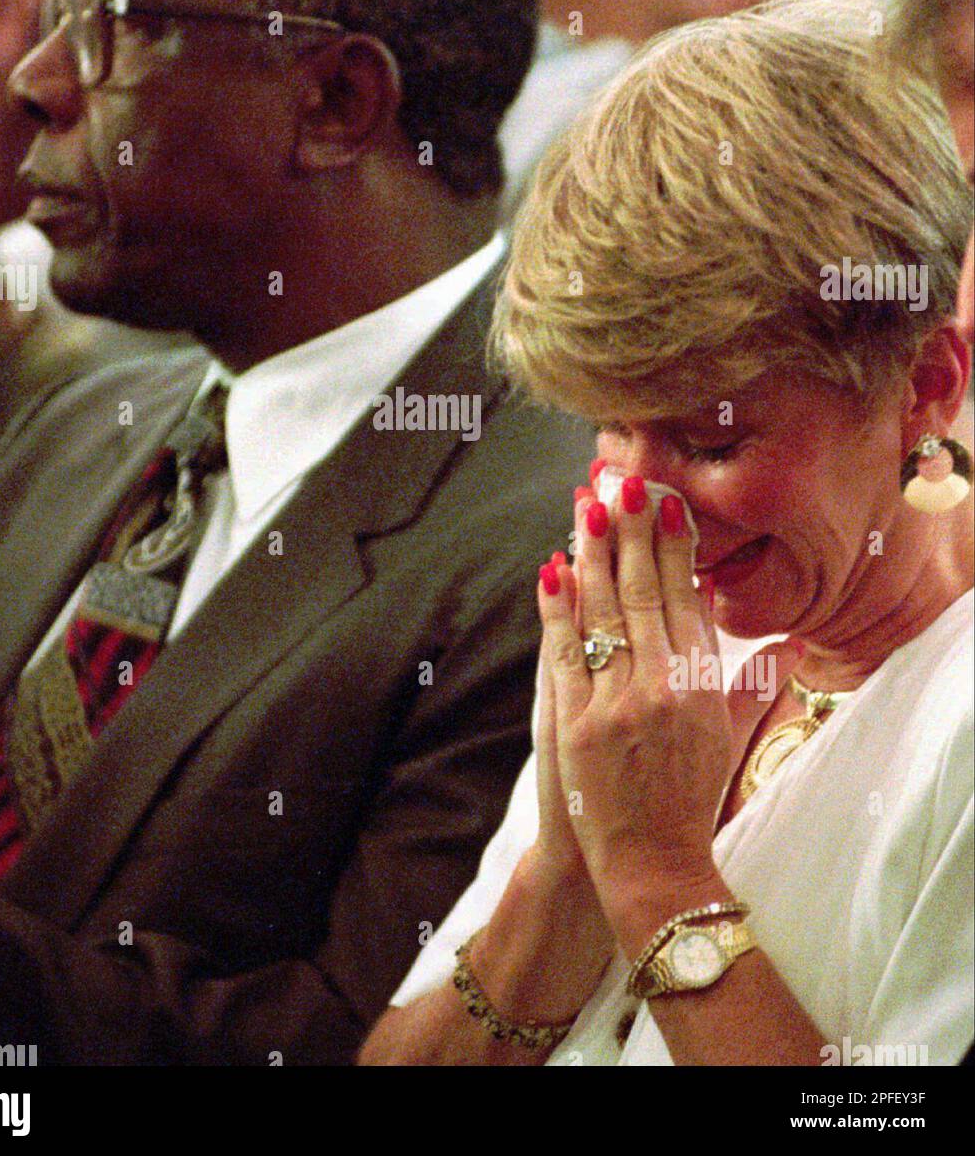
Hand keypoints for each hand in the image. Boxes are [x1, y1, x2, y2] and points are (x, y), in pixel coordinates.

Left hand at [537, 476, 802, 932]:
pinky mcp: (576, 723)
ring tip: (587, 505)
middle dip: (632, 531)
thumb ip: (754, 688)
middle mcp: (662, 688)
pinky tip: (554, 567)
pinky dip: (559, 608)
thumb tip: (790, 648)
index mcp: (702, 686)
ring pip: (603, 612)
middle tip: (622, 481)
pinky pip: (565, 652)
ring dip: (595, 553)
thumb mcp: (731, 740)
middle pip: (644, 593)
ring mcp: (616, 704)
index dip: (675, 546)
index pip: (686, 599)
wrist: (652, 865)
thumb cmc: (692, 800)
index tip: (666, 502)